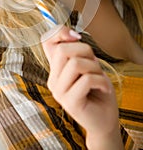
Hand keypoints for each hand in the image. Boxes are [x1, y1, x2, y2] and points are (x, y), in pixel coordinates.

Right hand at [42, 26, 122, 147]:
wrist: (105, 120)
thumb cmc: (97, 89)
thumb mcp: (89, 64)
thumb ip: (78, 51)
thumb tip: (73, 34)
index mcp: (55, 68)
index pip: (46, 41)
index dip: (60, 32)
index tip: (76, 36)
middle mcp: (53, 79)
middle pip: (62, 50)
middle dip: (85, 51)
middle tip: (95, 64)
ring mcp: (59, 92)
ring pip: (75, 63)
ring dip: (95, 68)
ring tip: (99, 78)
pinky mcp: (69, 103)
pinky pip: (86, 80)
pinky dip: (101, 81)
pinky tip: (104, 88)